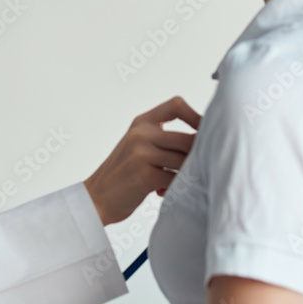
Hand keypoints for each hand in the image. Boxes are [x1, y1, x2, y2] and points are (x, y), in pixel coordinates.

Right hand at [83, 96, 201, 225]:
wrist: (95, 198)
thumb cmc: (123, 174)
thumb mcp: (138, 145)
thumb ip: (164, 138)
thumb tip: (205, 140)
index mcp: (141, 123)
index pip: (176, 105)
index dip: (197, 117)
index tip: (206, 133)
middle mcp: (141, 134)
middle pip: (188, 138)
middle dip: (199, 156)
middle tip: (198, 167)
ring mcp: (141, 154)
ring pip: (185, 160)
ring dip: (187, 174)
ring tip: (176, 181)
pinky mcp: (145, 175)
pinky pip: (176, 179)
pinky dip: (176, 188)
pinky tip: (163, 191)